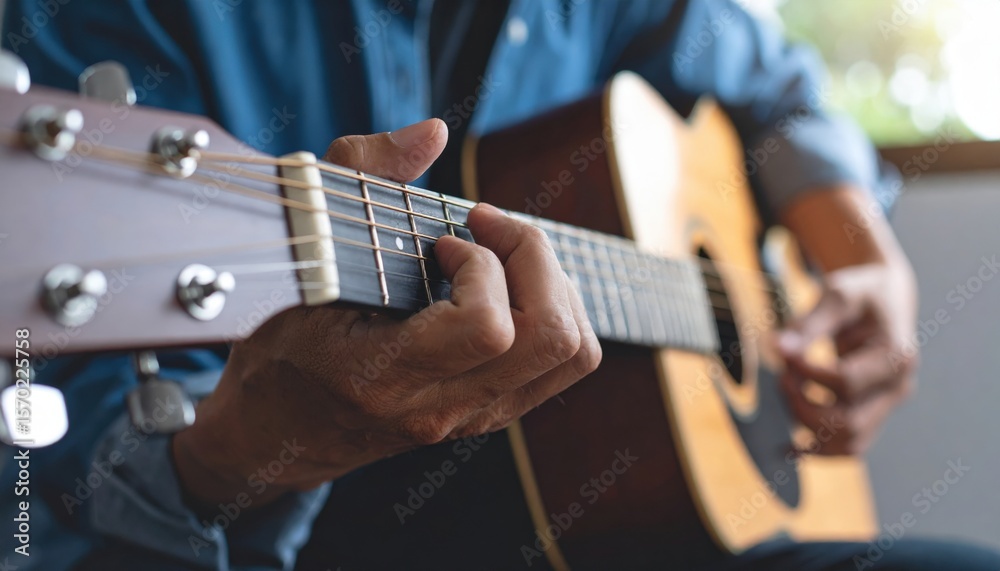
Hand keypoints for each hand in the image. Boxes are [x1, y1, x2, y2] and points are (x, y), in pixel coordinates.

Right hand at [172, 119, 601, 505]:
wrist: (277, 431)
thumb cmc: (285, 342)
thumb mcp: (304, 254)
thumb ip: (361, 175)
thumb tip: (433, 131)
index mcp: (385, 375)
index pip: (486, 327)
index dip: (483, 266)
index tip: (444, 241)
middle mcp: (441, 406)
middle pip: (551, 337)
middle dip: (535, 260)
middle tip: (488, 231)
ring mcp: (473, 418)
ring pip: (572, 352)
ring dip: (555, 285)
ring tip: (503, 257)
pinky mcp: (492, 414)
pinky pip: (563, 362)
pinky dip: (555, 309)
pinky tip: (507, 285)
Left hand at [778, 261, 917, 455]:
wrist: (883, 296)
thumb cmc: (860, 293)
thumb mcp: (837, 295)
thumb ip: (808, 323)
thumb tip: (777, 348)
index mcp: (897, 356)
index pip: (846, 382)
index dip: (807, 374)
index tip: (783, 355)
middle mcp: (898, 387)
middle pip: (849, 422)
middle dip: (804, 406)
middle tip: (781, 378)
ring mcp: (887, 405)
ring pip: (851, 442)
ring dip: (808, 429)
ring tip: (784, 399)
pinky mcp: (873, 412)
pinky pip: (849, 444)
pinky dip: (819, 448)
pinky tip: (789, 446)